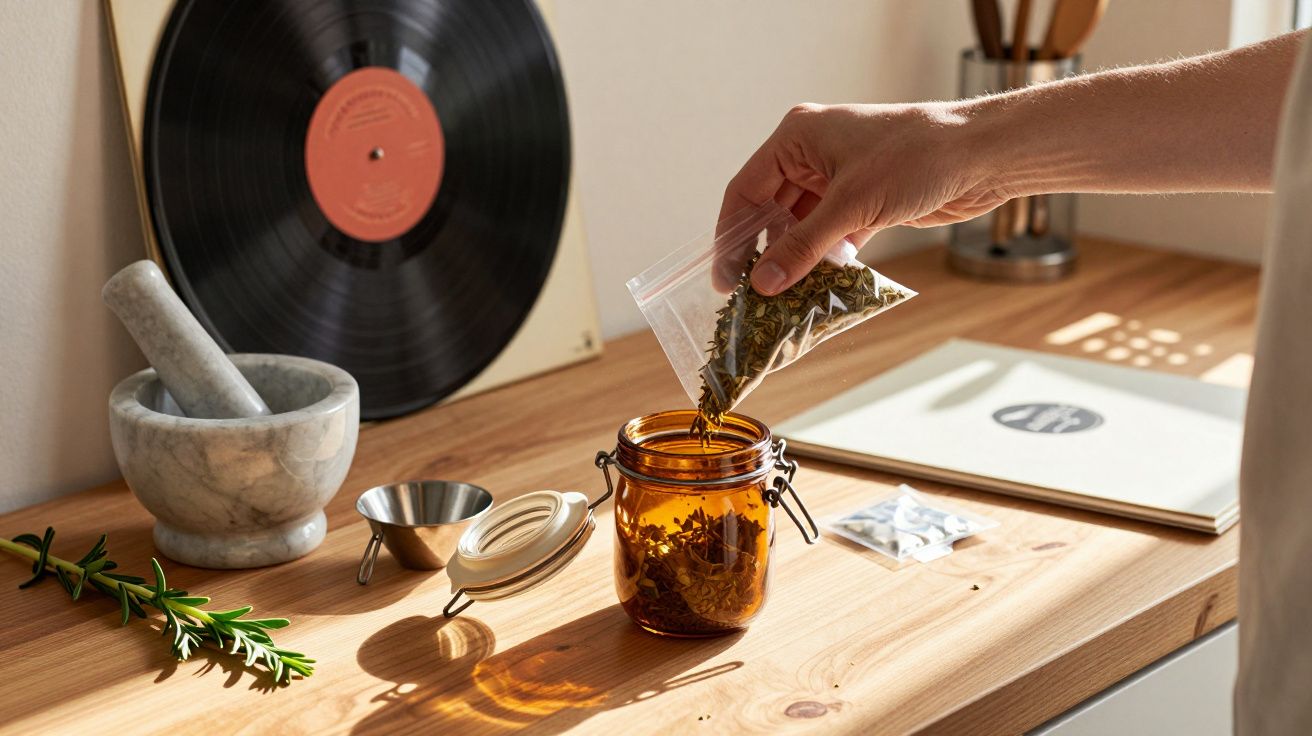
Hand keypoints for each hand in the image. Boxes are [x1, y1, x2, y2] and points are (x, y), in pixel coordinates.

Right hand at [718, 103, 1007, 294]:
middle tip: (750, 296)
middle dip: (762, 253)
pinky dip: (822, 262)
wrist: (981, 156)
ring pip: (800, 228)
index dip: (731, 236)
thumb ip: (803, 246)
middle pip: (769, 211)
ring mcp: (838, 179)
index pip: (746, 190)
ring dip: (793, 262)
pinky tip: (814, 291)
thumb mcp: (851, 205)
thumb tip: (763, 284)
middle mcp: (812, 155)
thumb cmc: (916, 158)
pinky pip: (828, 238)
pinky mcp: (863, 203)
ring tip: (781, 300)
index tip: (725, 279)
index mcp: (797, 137)